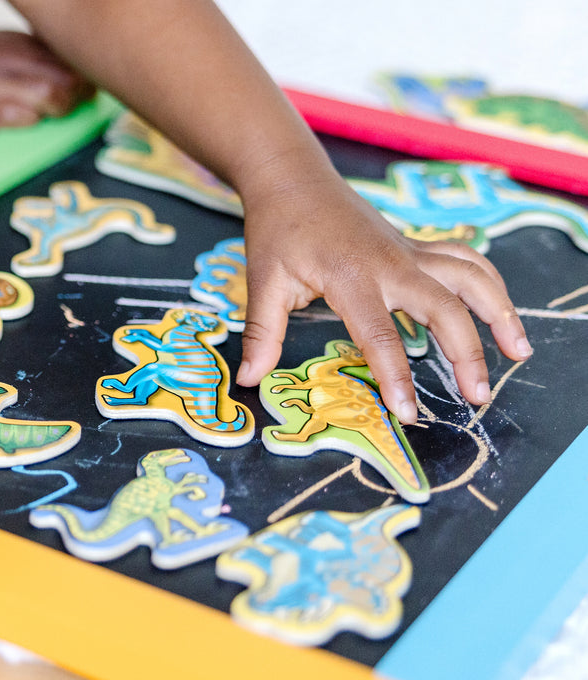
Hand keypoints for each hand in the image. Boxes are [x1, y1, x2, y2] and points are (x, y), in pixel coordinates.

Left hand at [235, 159, 531, 423]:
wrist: (294, 179)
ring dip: (499, 311)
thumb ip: (261, 333)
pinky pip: (464, 260)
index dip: (396, 376)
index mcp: (351, 275)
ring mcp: (408, 251)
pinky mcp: (415, 247)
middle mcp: (390, 262)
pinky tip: (498, 309)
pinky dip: (488, 283)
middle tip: (477, 397)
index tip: (408, 413)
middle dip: (466, 353)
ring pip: (469, 276)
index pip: (380, 334)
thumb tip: (248, 379)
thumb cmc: (277, 230)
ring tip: (518, 352)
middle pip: (444, 307)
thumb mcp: (263, 283)